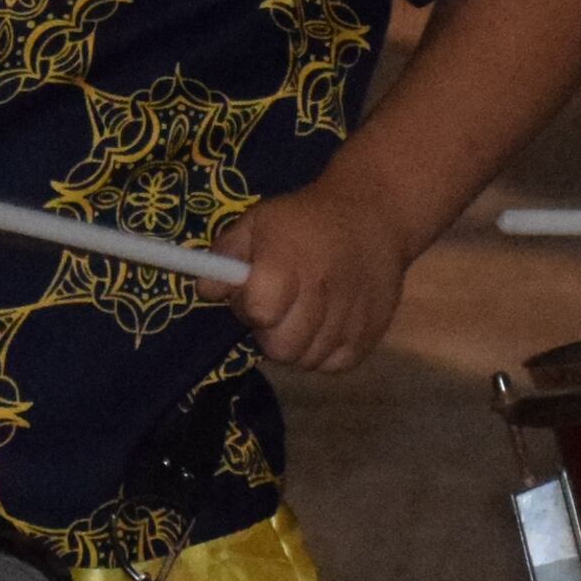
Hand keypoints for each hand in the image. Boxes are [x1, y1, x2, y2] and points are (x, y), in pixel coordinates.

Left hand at [218, 176, 414, 373]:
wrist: (372, 214)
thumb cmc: (305, 219)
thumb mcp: (257, 222)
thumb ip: (225, 256)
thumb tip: (207, 290)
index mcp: (287, 267)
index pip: (258, 313)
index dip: (249, 306)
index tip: (255, 291)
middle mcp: (320, 298)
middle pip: (281, 348)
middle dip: (270, 332)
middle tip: (279, 308)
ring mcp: (349, 321)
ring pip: (305, 361)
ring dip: (297, 343)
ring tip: (303, 312)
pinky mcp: (370, 336)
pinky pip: (332, 365)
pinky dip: (324, 352)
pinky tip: (325, 324)